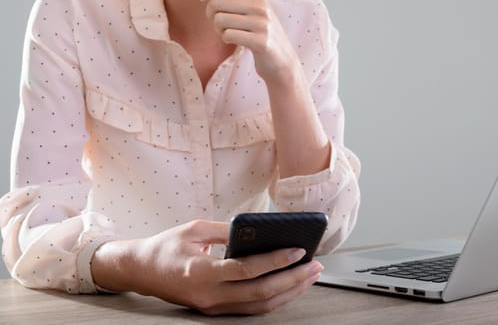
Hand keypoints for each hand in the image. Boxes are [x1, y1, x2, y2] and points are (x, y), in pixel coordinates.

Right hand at [92, 220, 323, 314]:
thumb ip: (228, 231)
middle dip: (292, 280)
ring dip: (288, 292)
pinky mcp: (215, 310)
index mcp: (201, 271)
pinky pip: (250, 309)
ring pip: (259, 306)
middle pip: (260, 293)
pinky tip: (289, 286)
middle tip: (315, 265)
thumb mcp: (194, 229)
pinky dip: (273, 299)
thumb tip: (259, 231)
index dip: (274, 261)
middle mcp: (208, 295)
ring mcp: (212, 307)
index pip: (245, 270)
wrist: (142, 271)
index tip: (298, 250)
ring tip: (309, 276)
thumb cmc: (166, 246)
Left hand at [200, 0, 300, 82]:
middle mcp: (260, 6)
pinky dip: (225, 39)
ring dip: (218, 29)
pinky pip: (228, 35)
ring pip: (219, 20)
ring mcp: (262, 24)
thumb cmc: (261, 34)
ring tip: (227, 33)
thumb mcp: (254, 10)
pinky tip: (234, 41)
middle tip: (217, 22)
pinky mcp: (261, 42)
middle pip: (216, 2)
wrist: (282, 59)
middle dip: (210, 14)